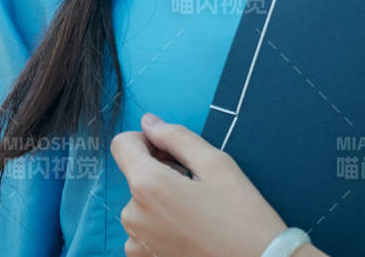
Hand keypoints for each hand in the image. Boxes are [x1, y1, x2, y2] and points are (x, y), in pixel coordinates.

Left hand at [110, 112, 288, 256]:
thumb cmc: (241, 216)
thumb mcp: (216, 165)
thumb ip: (177, 137)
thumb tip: (149, 123)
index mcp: (147, 186)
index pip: (122, 144)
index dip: (147, 140)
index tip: (172, 152)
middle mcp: (133, 215)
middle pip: (135, 175)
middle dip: (160, 171)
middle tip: (197, 184)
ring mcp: (136, 242)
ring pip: (142, 202)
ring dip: (162, 199)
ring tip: (197, 210)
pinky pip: (144, 229)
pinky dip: (162, 224)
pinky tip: (190, 229)